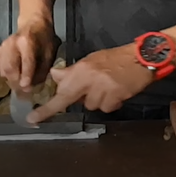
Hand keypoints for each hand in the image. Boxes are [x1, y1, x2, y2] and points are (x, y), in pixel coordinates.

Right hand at [0, 18, 57, 90]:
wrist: (33, 23)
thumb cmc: (44, 38)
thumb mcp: (49, 52)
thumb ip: (43, 68)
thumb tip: (33, 85)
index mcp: (28, 41)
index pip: (26, 61)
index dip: (26, 75)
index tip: (26, 86)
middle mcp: (13, 43)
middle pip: (11, 67)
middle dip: (17, 82)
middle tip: (24, 91)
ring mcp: (4, 46)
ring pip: (4, 69)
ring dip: (11, 80)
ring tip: (20, 86)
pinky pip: (1, 67)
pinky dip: (7, 75)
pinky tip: (14, 77)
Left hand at [27, 44, 153, 123]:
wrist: (142, 57)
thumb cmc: (117, 58)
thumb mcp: (93, 60)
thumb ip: (74, 70)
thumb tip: (56, 76)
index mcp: (82, 69)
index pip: (60, 90)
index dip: (47, 108)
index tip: (33, 119)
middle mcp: (89, 79)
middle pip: (72, 100)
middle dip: (69, 102)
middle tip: (71, 101)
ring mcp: (103, 89)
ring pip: (91, 105)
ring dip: (98, 100)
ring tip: (109, 87)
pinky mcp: (116, 96)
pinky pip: (107, 108)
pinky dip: (112, 103)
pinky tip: (118, 92)